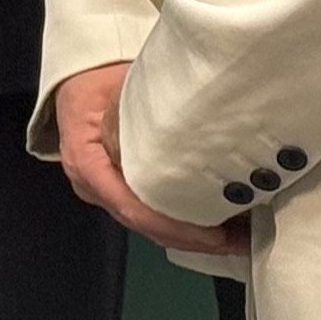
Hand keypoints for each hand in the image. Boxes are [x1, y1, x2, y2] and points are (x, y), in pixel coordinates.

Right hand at [52, 60, 248, 256]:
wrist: (78, 80)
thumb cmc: (98, 80)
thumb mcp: (122, 86)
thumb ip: (151, 107)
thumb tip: (201, 119)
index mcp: (87, 162)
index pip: (132, 208)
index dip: (175, 226)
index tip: (215, 234)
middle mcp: (93, 187)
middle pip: (146, 225)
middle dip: (195, 238)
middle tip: (242, 239)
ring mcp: (106, 194)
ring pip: (153, 228)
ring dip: (195, 235)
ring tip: (239, 234)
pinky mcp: (122, 194)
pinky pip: (154, 218)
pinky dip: (186, 224)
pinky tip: (221, 223)